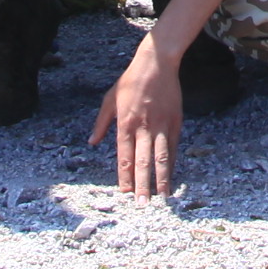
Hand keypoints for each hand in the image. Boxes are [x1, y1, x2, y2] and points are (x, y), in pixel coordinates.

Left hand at [92, 32, 187, 197]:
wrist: (156, 63)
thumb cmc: (130, 81)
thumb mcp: (109, 99)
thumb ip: (101, 123)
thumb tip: (92, 142)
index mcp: (125, 123)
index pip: (124, 157)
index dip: (124, 177)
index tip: (124, 193)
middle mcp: (143, 128)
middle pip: (142, 162)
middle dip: (142, 186)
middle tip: (142, 205)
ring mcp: (161, 125)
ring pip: (162, 157)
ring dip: (161, 179)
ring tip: (162, 198)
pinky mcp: (175, 121)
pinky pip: (174, 146)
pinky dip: (172, 162)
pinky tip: (172, 175)